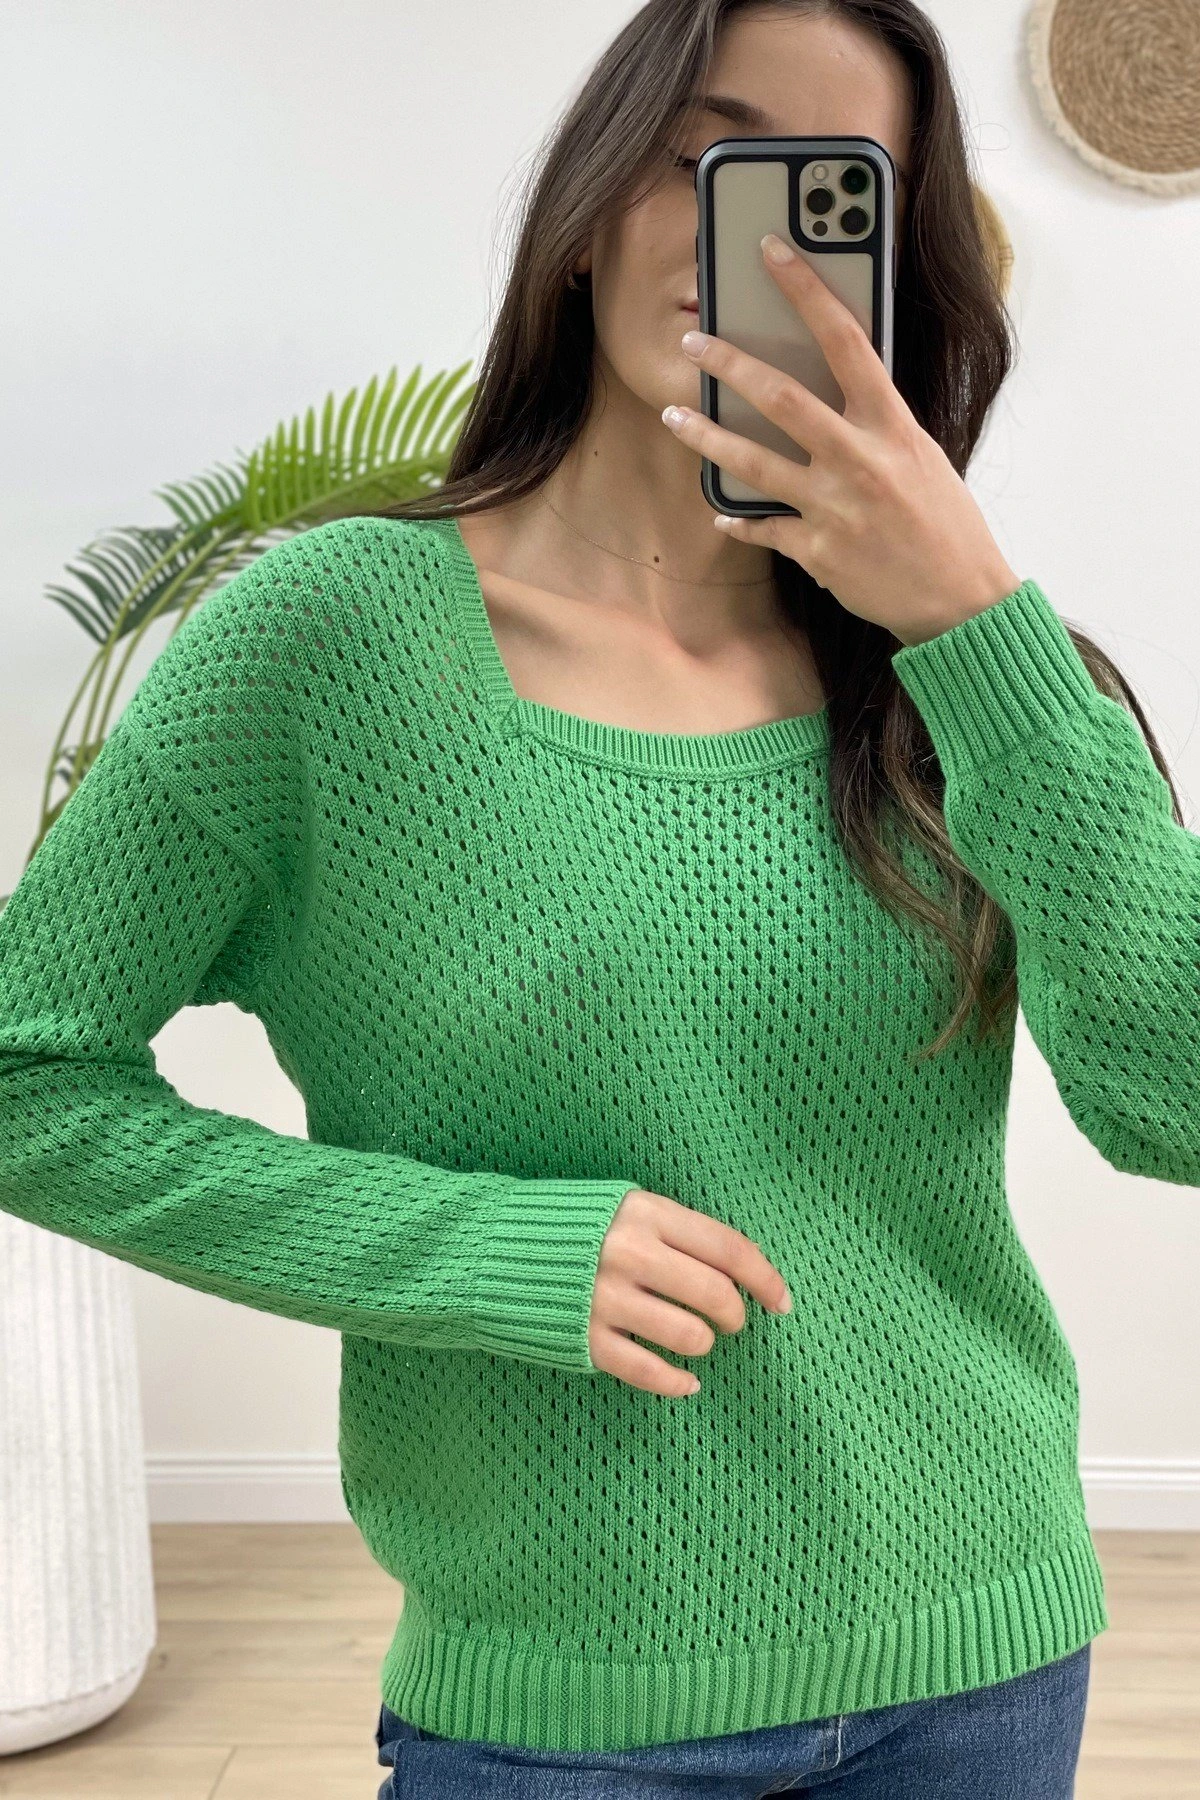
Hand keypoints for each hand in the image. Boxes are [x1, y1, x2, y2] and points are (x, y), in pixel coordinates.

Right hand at [588, 1187, 791, 1397]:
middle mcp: (629, 1253)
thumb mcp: (625, 1207)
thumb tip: (738, 1269)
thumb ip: (675, 1231)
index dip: (765, 1278)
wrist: (493, 1248)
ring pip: (689, 1336)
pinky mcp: (584, 1338)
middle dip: (735, 1316)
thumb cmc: (572, 1228)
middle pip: (715, 1295)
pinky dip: (676, 1383)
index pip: (728, 1247)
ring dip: (704, 1344)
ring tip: (696, 1339)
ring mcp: (605, 1298)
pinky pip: (648, 1372)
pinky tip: (686, 1382)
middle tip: (731, 1321)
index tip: (782, 1302)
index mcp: (646, 1213)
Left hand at [664, 233, 1020, 647]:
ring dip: (706, 436)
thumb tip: (836, 389)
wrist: (960, 598)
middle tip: (693, 341)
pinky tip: (721, 510)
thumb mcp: (921, 455)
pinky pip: (762, 526)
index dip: (805, 287)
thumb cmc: (946, 522)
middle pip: (780, 396)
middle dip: (729, 363)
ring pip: (753, 461)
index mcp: (892, 424)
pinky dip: (738, 519)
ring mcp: (834, 507)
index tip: (771, 250)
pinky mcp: (817, 552)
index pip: (845, 337)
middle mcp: (860, 459)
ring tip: (675, 414)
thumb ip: (876, 423)